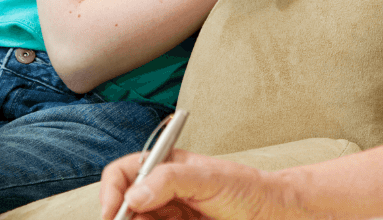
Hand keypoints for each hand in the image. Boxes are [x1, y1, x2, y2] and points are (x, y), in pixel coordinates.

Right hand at [101, 149, 295, 219]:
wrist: (271, 214)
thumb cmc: (246, 188)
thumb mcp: (209, 178)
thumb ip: (171, 179)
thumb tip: (134, 194)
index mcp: (164, 168)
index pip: (122, 173)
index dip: (111, 191)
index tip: (114, 212)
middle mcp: (161, 193)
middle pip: (124, 207)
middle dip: (124, 217)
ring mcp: (168, 216)